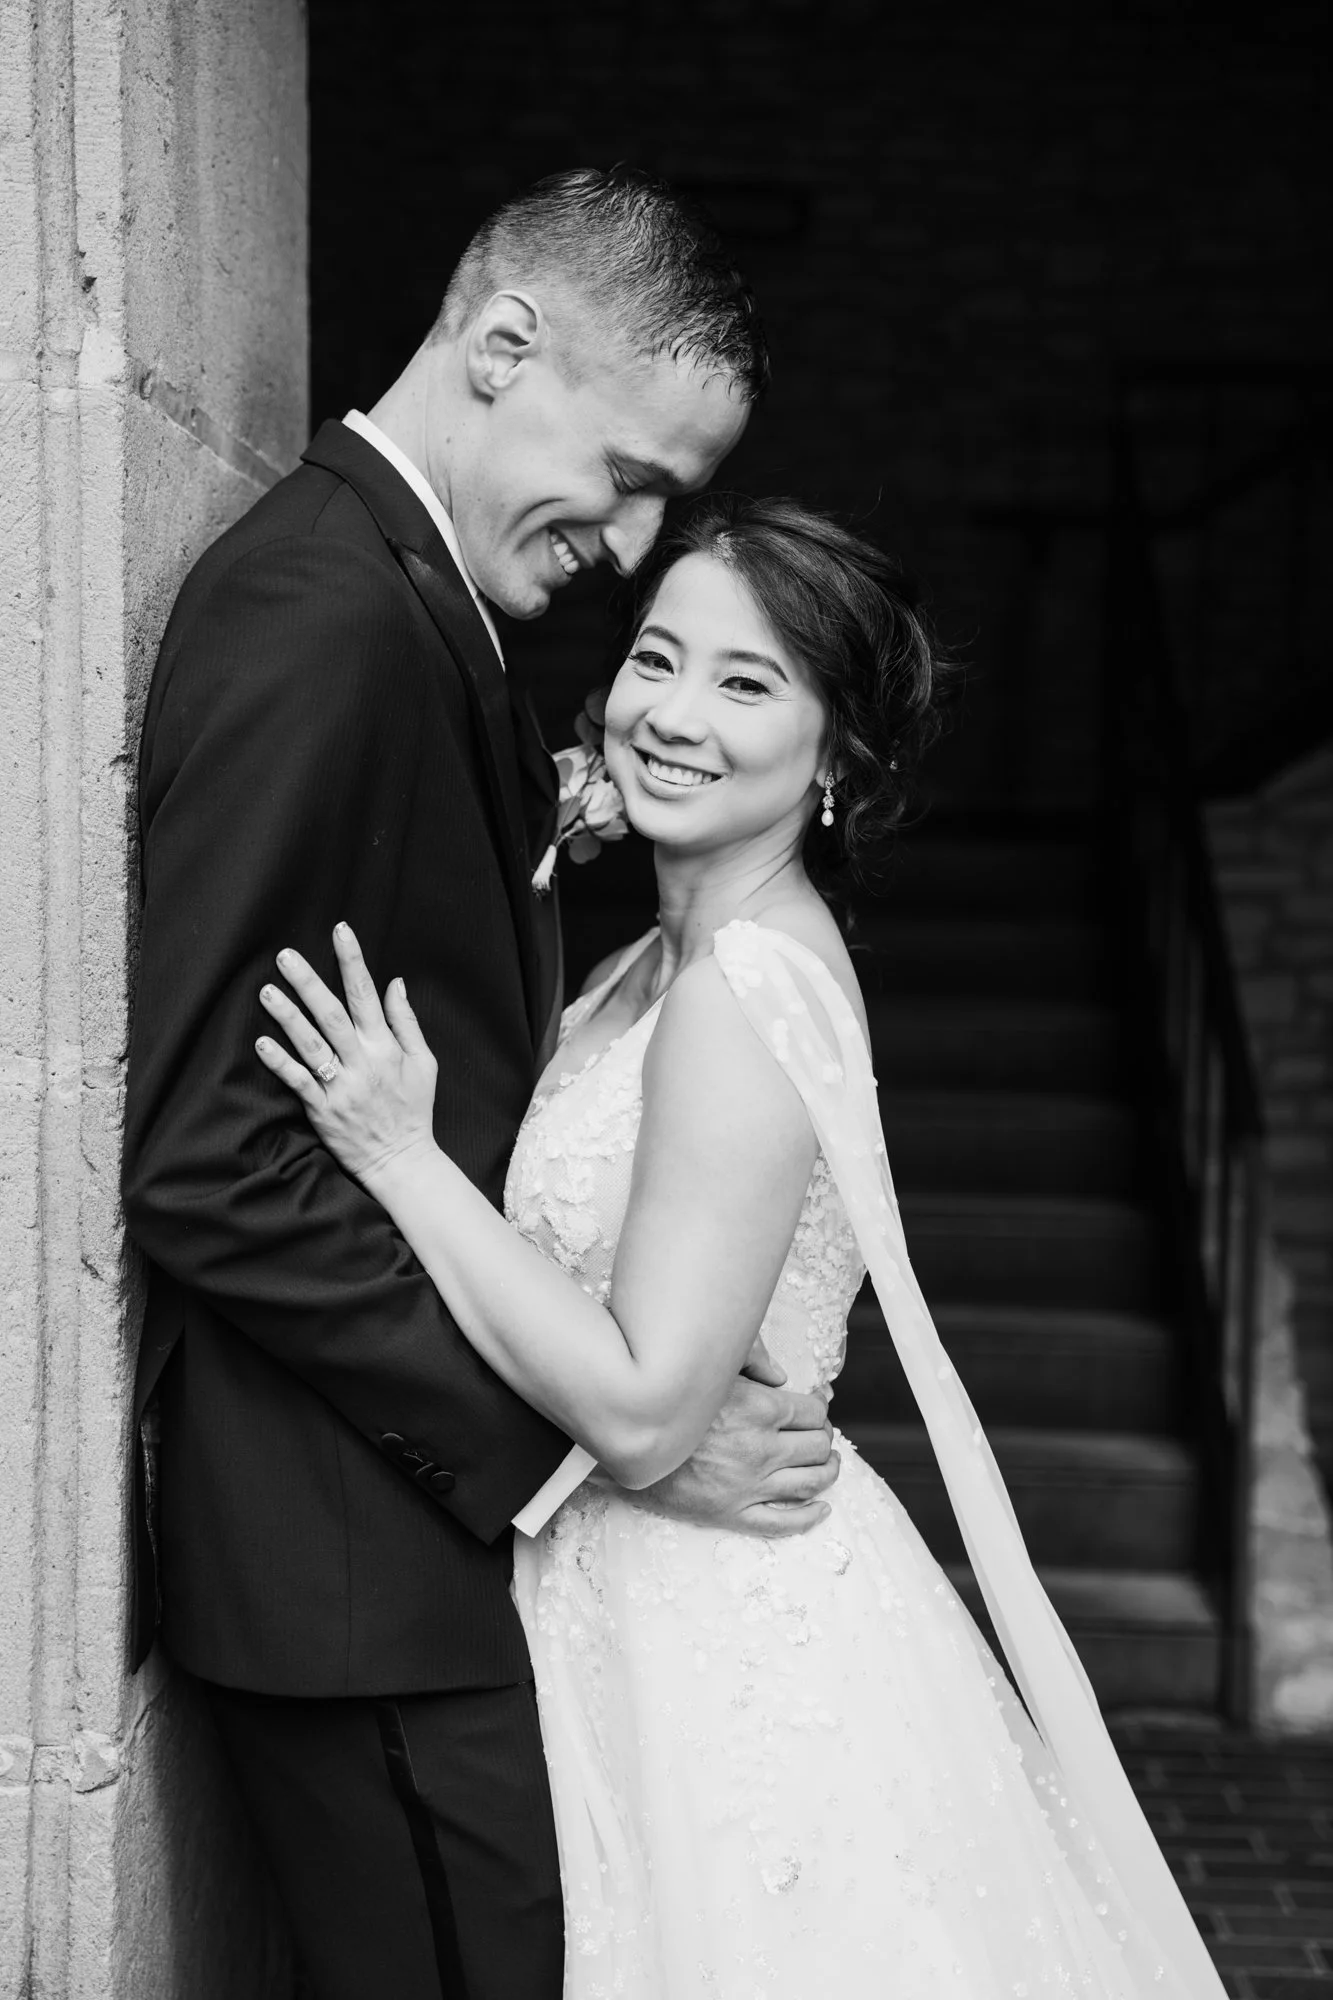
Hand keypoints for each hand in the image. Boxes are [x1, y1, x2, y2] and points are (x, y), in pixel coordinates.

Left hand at [255, 924, 438, 1182]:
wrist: (402, 1160)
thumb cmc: (414, 1109)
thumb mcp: (424, 1062)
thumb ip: (407, 1022)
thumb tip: (395, 982)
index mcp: (386, 1047)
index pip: (366, 994)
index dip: (353, 961)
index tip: (341, 931)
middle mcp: (362, 1062)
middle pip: (331, 1014)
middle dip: (308, 982)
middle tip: (286, 956)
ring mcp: (341, 1086)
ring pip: (310, 1044)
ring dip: (287, 1016)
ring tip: (266, 991)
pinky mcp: (323, 1110)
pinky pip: (299, 1082)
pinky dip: (281, 1063)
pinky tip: (263, 1043)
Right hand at [639, 1373, 838, 1537]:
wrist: (625, 1441)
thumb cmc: (668, 1399)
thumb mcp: (710, 1368)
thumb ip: (751, 1361)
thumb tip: (783, 1376)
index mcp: (760, 1408)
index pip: (814, 1412)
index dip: (819, 1409)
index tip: (815, 1408)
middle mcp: (761, 1449)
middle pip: (818, 1446)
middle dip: (825, 1438)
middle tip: (819, 1435)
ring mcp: (749, 1485)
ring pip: (810, 1482)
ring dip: (828, 1472)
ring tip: (829, 1464)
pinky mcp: (732, 1513)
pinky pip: (783, 1523)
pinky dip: (809, 1517)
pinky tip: (821, 1509)